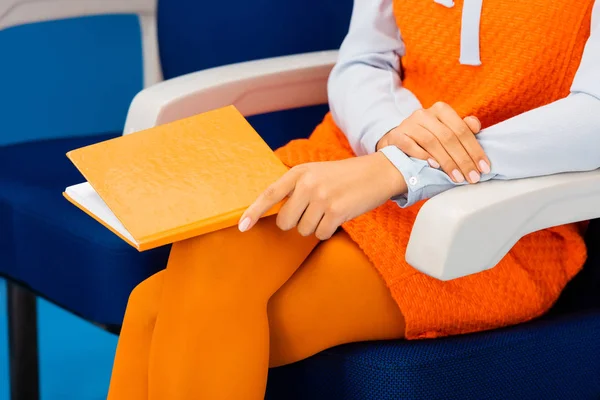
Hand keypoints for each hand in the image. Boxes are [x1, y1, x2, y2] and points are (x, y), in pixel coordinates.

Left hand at [238, 153, 405, 239]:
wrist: (378, 172)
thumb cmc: (344, 176)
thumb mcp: (317, 173)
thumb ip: (296, 187)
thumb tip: (276, 212)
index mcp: (300, 172)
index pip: (270, 194)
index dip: (253, 211)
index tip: (241, 226)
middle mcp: (308, 184)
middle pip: (285, 221)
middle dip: (296, 223)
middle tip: (312, 212)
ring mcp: (322, 198)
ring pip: (303, 230)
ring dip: (315, 226)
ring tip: (329, 210)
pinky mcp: (336, 211)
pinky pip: (320, 234)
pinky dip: (328, 230)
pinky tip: (338, 217)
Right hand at [376, 102, 490, 182]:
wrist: (397, 142)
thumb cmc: (426, 139)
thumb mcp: (445, 131)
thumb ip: (462, 128)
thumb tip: (476, 126)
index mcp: (441, 110)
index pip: (462, 130)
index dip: (475, 150)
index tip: (484, 168)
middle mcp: (424, 114)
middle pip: (448, 137)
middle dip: (463, 160)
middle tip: (472, 177)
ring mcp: (409, 124)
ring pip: (431, 142)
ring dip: (447, 162)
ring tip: (457, 177)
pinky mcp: (395, 135)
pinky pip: (410, 145)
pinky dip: (422, 156)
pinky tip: (433, 166)